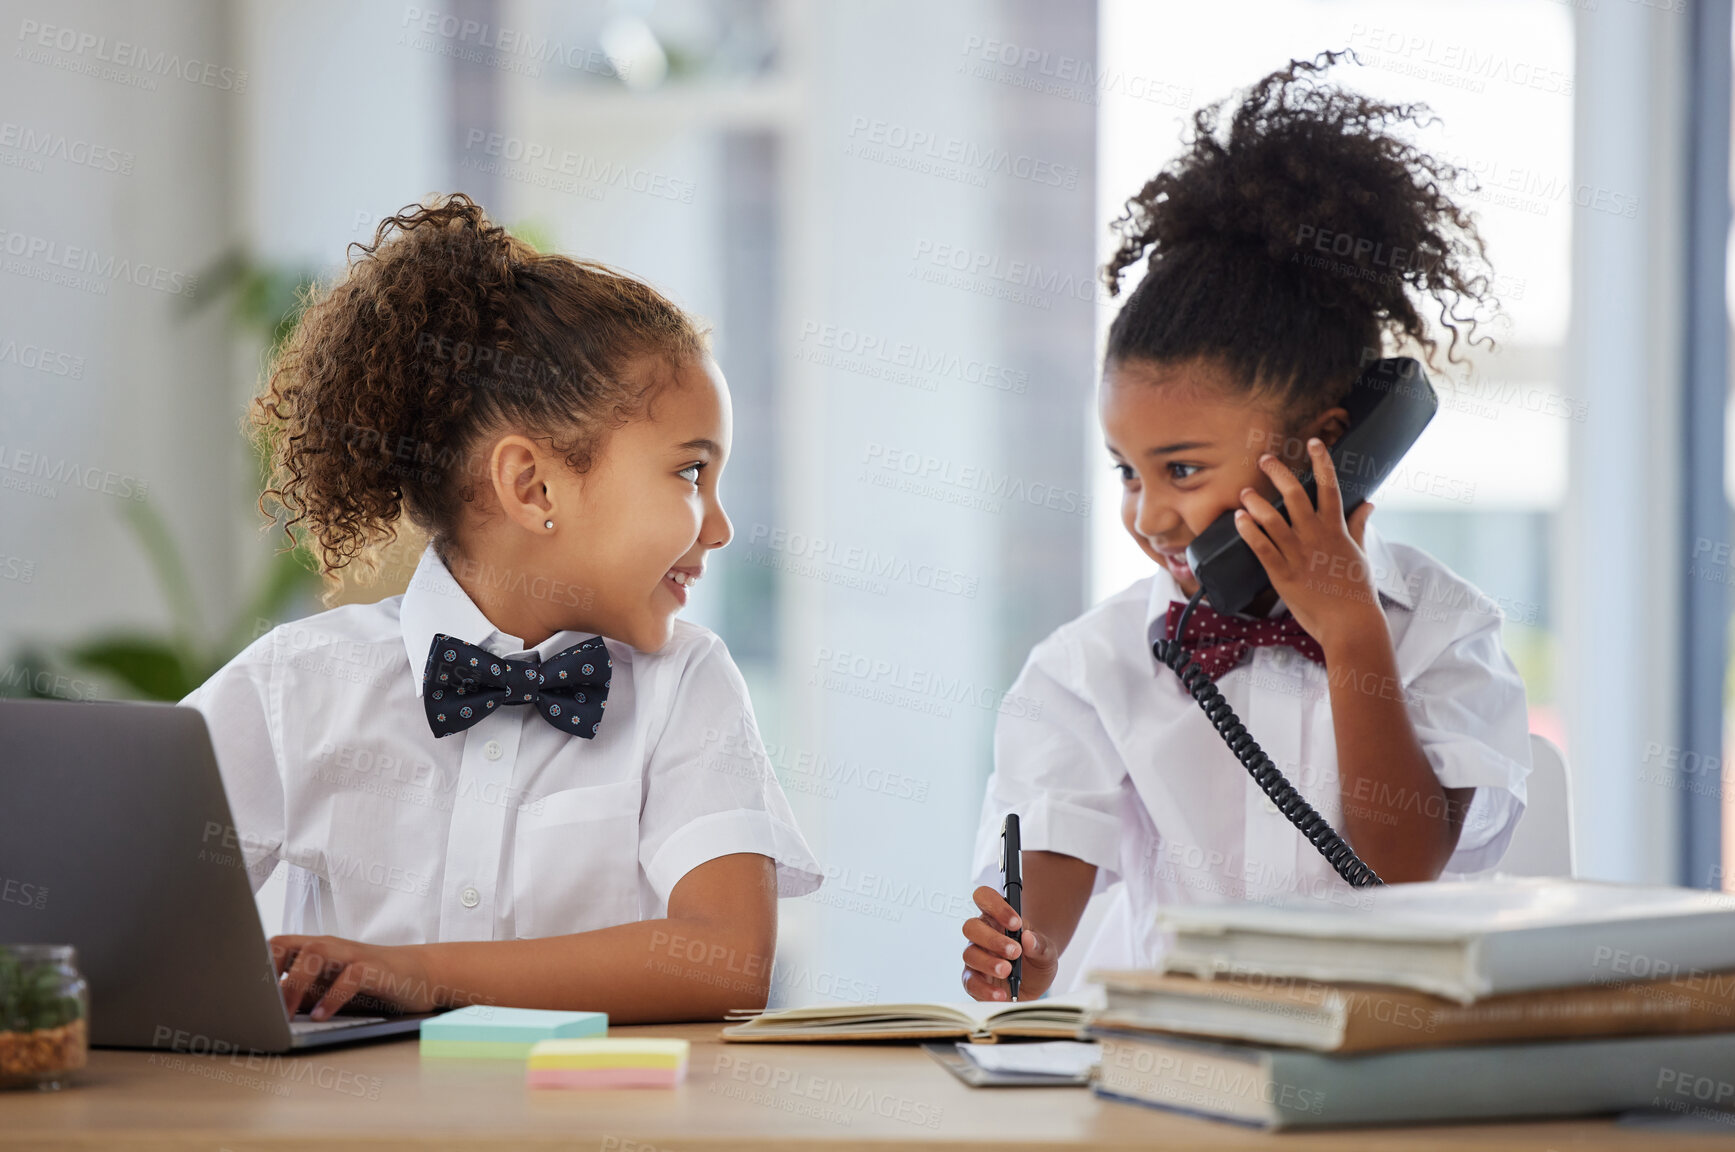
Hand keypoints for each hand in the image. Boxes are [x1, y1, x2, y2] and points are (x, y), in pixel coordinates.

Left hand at [269, 934, 436, 1020]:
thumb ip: (298, 994)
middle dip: (269, 973)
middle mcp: (331, 947)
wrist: (418, 974)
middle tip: (259, 1006)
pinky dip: (333, 997)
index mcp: (314, 950)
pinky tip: (322, 1016)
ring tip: (286, 1014)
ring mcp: (353, 955)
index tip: (239, 995)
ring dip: (296, 984)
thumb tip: (258, 1012)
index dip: (253, 967)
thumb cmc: (367, 982)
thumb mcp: (327, 988)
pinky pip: (351, 977)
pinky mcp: (376, 970)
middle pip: (290, 945)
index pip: (275, 946)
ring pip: (316, 954)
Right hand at [960, 886, 1059, 1001]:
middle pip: (971, 926)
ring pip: (969, 954)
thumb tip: (1029, 938)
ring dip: (989, 963)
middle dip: (993, 940)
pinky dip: (985, 989)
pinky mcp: (973, 979)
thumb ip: (1040, 945)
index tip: (1016, 923)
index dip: (996, 907)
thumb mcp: (1048, 951)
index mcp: (996, 918)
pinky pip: (970, 982)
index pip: (984, 897)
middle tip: (1015, 952)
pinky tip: (1001, 994)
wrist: (1036, 982)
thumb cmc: (1038, 958)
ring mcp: (976, 957)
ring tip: (1008, 971)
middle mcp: (982, 935)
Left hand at [1234, 438, 1383, 652]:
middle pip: (1295, 495)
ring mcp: (1298, 555)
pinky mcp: (1283, 574)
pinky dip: (1249, 531)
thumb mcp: (1360, 553)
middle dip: (1278, 473)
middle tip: (1264, 460)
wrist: (1351, 624)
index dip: (1321, 462)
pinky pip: (1261, 547)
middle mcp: (1316, 537)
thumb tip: (1369, 503)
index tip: (1312, 442)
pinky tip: (1239, 519)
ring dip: (1256, 502)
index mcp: (1336, 529)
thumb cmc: (1356, 590)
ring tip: (1244, 492)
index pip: (1330, 486)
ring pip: (1273, 519)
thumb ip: (1359, 525)